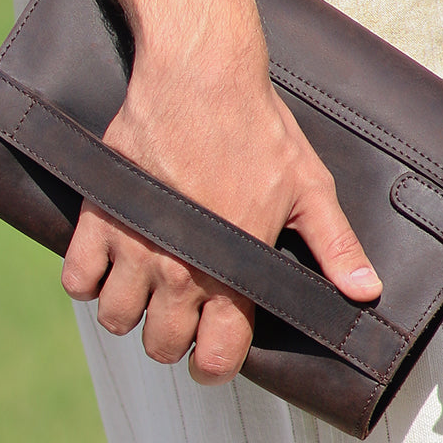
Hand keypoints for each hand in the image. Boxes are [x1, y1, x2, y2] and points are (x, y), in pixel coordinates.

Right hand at [60, 0, 380, 385]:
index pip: (215, 356)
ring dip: (131, 313)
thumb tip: (366, 292)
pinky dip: (89, 281)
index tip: (215, 354)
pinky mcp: (100, 215)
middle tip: (185, 316)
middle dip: (174, 340)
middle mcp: (178, 268)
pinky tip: (112, 265)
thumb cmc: (258, 129)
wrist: (200, 75)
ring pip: (116, 318)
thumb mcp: (309, 190)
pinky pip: (76, 279)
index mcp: (232, 269)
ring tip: (149, 290)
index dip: (216, 366)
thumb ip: (335, 248)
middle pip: (162, 345)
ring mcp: (134, 243)